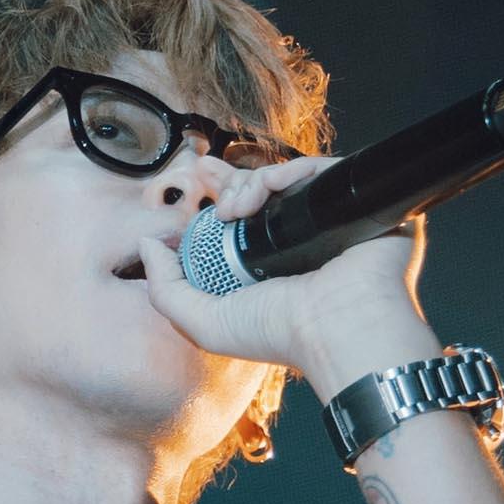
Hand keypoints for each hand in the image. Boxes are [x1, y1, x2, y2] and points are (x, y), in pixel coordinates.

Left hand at [138, 152, 437, 401]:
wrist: (339, 326)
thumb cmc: (278, 333)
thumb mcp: (204, 322)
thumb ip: (166, 289)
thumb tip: (146, 245)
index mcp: (269, 265)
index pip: (243, 218)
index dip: (220, 193)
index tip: (199, 176)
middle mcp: (300, 241)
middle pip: (263, 192)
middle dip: (228, 177)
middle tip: (204, 173)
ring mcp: (330, 220)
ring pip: (286, 180)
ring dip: (250, 183)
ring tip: (232, 208)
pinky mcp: (356, 203)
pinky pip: (321, 170)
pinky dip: (290, 172)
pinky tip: (265, 192)